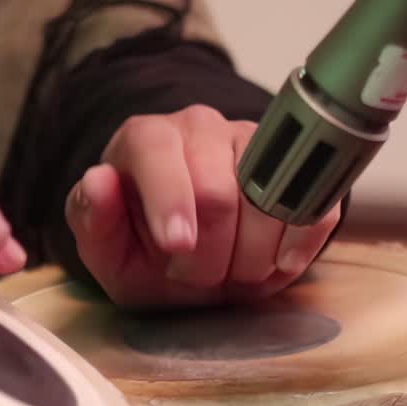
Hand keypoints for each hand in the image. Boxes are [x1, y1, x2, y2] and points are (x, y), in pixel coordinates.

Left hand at [65, 105, 340, 306]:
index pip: (158, 152)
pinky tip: (276, 265)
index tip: (177, 246)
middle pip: (219, 190)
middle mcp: (200, 127)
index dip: (171, 201)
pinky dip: (297, 245)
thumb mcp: (105, 250)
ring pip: (269, 201)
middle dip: (210, 252)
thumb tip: (98, 180)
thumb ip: (94, 218)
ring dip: (251, 257)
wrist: (190, 257)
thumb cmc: (142, 250)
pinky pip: (313, 203)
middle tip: (196, 277)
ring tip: (230, 272)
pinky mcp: (297, 167)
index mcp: (146, 139)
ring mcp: (254, 142)